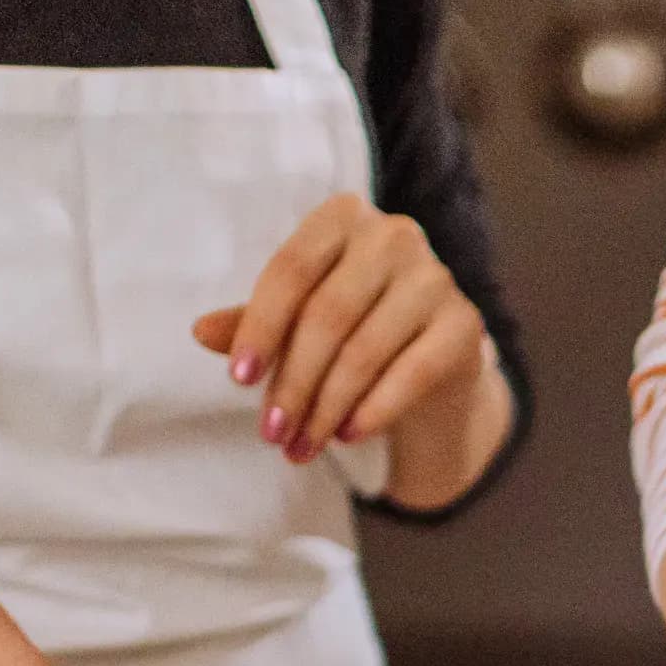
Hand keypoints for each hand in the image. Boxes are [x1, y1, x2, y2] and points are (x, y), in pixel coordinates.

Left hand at [195, 195, 503, 497]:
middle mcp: (394, 235)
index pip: (291, 269)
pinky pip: (411, 373)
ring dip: (326, 408)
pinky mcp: (464, 324)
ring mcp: (435, 278)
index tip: (239, 381)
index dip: (260, 327)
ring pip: (365, 351)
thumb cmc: (353, 327)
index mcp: (343, 218)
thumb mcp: (297, 319)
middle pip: (327, 315)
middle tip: (271, 433)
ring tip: (301, 447)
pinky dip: (373, 411)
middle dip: (292, 382)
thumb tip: (200, 332)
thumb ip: (254, 322)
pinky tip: (346, 435)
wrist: (434, 359)